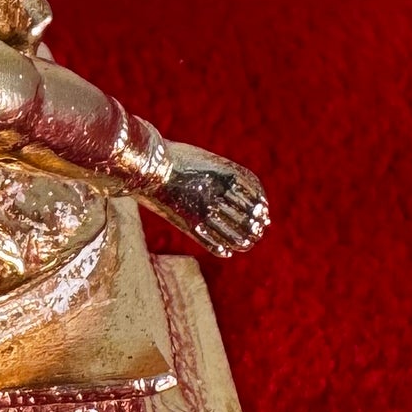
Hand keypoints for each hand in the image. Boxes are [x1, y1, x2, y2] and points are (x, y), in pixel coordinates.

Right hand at [151, 144, 269, 256]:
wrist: (147, 167)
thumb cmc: (176, 159)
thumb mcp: (206, 161)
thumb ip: (225, 174)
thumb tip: (244, 191)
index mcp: (223, 177)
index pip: (253, 196)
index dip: (260, 206)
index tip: (265, 213)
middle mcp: (216, 196)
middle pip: (244, 217)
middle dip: (254, 226)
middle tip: (259, 231)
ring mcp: (202, 211)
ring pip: (230, 234)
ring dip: (241, 240)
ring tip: (247, 244)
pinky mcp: (187, 224)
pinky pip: (210, 242)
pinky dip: (221, 249)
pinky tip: (227, 252)